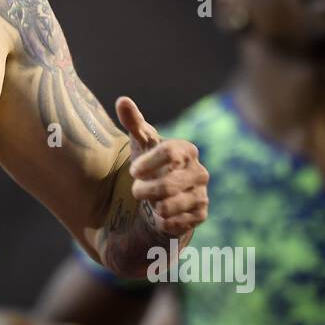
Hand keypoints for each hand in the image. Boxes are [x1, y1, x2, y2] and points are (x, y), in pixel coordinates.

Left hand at [114, 96, 208, 239]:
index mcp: (186, 150)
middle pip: (167, 185)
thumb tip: (122, 100)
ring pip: (168, 207)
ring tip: (150, 202)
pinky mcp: (200, 216)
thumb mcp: (140, 144)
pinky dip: (159, 221)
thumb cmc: (150, 165)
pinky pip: (173, 224)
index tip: (134, 171)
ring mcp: (202, 195)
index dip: (147, 163)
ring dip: (151, 206)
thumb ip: (133, 122)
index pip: (169, 153)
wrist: (161, 198)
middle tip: (137, 190)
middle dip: (144, 190)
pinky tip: (159, 215)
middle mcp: (199, 172)